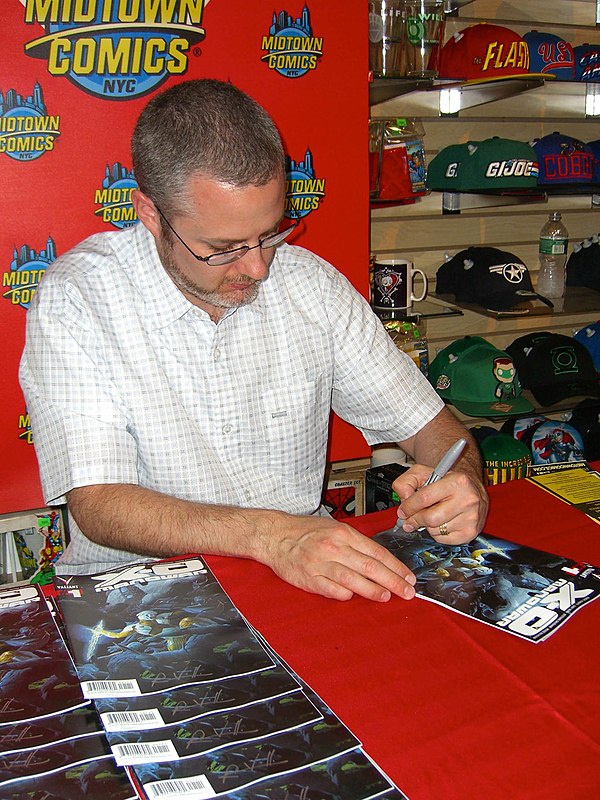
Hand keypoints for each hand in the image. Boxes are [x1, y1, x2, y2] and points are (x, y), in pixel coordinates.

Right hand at [261, 515, 416, 602]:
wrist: (275, 536)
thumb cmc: (306, 532)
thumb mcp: (334, 528)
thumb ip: (356, 543)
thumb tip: (381, 560)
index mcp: (343, 533)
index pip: (377, 552)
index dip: (396, 567)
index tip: (408, 577)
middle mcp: (334, 548)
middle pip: (370, 567)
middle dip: (393, 581)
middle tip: (407, 591)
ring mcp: (321, 564)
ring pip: (353, 580)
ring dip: (373, 590)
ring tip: (387, 596)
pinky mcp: (309, 579)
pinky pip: (333, 590)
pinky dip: (345, 594)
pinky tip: (353, 596)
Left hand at [392, 464, 488, 543]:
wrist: (472, 489)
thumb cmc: (447, 481)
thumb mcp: (424, 472)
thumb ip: (407, 482)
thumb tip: (404, 499)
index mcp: (457, 482)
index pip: (425, 498)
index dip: (409, 506)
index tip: (403, 511)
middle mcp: (467, 500)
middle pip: (430, 518)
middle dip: (416, 519)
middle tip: (411, 518)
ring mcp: (470, 518)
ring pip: (435, 530)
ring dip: (427, 525)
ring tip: (432, 515)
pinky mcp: (470, 532)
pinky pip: (443, 539)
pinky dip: (437, 533)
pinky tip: (441, 522)